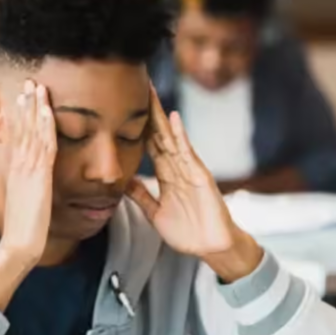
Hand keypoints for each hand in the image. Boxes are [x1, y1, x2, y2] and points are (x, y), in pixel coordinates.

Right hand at [0, 80, 56, 266]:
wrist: (19, 244)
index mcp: (16, 169)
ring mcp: (28, 168)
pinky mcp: (39, 175)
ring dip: (34, 106)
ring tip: (36, 86)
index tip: (23, 97)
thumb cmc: (24, 229)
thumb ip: (29, 187)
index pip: (18, 135)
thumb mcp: (25, 201)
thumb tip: (33, 182)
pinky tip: (47, 110)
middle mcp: (19, 164)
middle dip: (25, 103)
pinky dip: (44, 124)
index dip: (20, 115)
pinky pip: (43, 143)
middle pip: (22, 127)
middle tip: (29, 81)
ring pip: (31, 130)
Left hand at [127, 86, 262, 282]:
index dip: (136, 126)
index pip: (149, 145)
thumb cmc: (188, 232)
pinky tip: (173, 119)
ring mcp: (189, 170)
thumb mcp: (155, 213)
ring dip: (161, 116)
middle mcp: (177, 168)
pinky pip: (188, 153)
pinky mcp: (200, 176)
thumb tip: (124, 182)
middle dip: (147, 113)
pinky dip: (181, 135)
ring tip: (150, 94)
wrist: (212, 247)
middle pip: (159, 135)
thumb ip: (141, 196)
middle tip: (136, 87)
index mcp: (166, 176)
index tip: (123, 107)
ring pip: (171, 138)